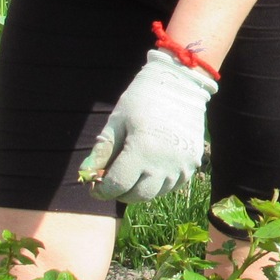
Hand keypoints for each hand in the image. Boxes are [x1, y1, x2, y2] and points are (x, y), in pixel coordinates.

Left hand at [80, 48, 218, 202]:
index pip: (117, 185)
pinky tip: (151, 168)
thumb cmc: (143, 98)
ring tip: (131, 172)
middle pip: (137, 196)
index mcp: (142, 150)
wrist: (182, 83)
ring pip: (155, 193)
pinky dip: (158, 183)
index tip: (94, 187)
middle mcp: (164, 163)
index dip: (102, 190)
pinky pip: (172, 185)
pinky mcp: (193, 163)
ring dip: (139, 188)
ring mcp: (182, 165)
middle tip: (112, 181)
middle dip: (120, 192)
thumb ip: (102, 151)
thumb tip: (86, 174)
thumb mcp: (117, 121)